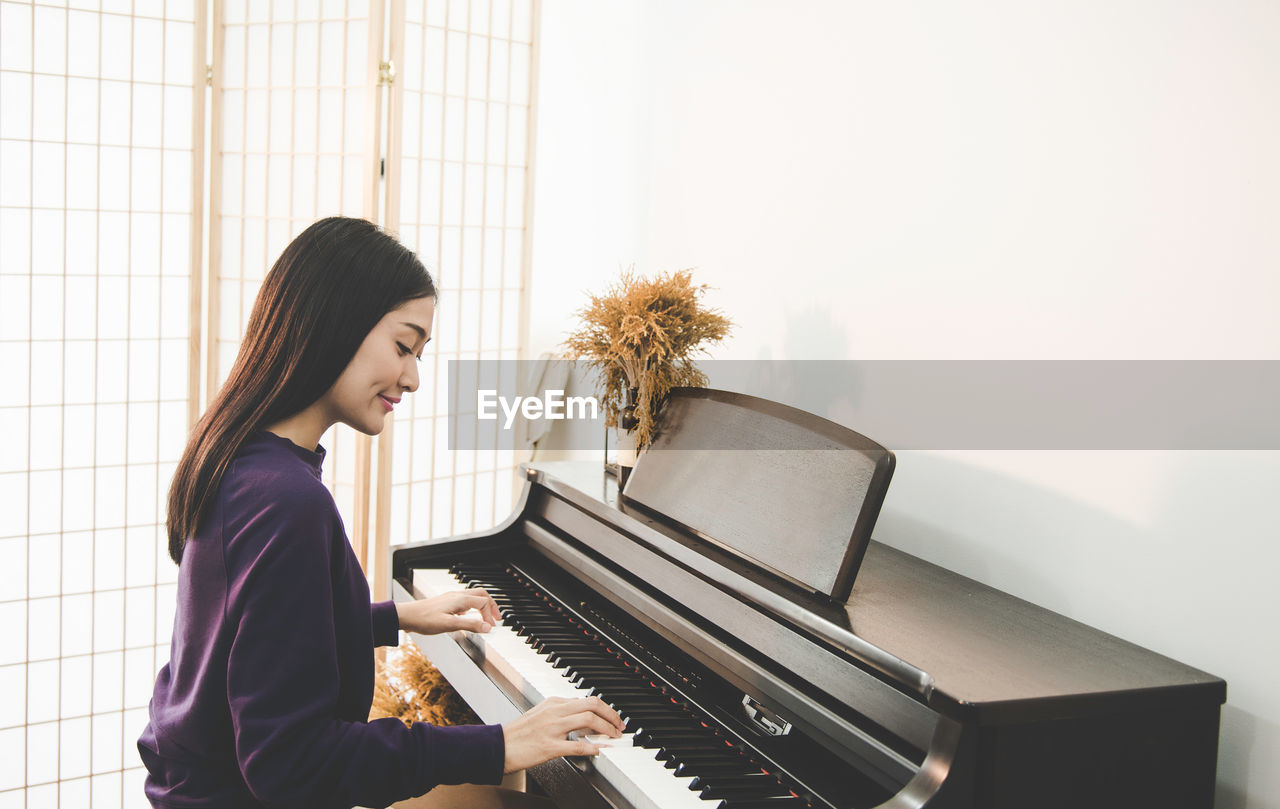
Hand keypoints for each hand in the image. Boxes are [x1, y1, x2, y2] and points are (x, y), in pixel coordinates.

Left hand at [395, 588, 502, 635]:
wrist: (407, 616)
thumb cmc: (424, 620)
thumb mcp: (449, 625)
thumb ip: (470, 625)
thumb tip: (487, 627)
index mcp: (460, 599)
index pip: (483, 602)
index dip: (490, 615)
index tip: (491, 627)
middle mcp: (457, 595)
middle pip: (481, 594)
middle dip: (491, 605)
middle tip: (496, 617)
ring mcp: (451, 598)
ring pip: (473, 596)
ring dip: (482, 605)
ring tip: (486, 617)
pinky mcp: (446, 602)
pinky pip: (464, 600)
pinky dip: (472, 607)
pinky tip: (468, 616)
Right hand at [502, 696, 626, 773]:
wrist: (498, 746)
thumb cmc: (519, 733)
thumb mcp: (540, 713)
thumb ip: (560, 711)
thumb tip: (581, 711)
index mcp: (554, 703)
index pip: (587, 699)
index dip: (605, 709)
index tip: (613, 718)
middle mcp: (555, 712)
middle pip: (592, 705)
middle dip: (611, 715)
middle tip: (619, 726)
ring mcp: (552, 729)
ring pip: (588, 720)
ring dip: (606, 728)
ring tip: (613, 737)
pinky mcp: (549, 746)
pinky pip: (576, 745)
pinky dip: (592, 747)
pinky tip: (599, 751)